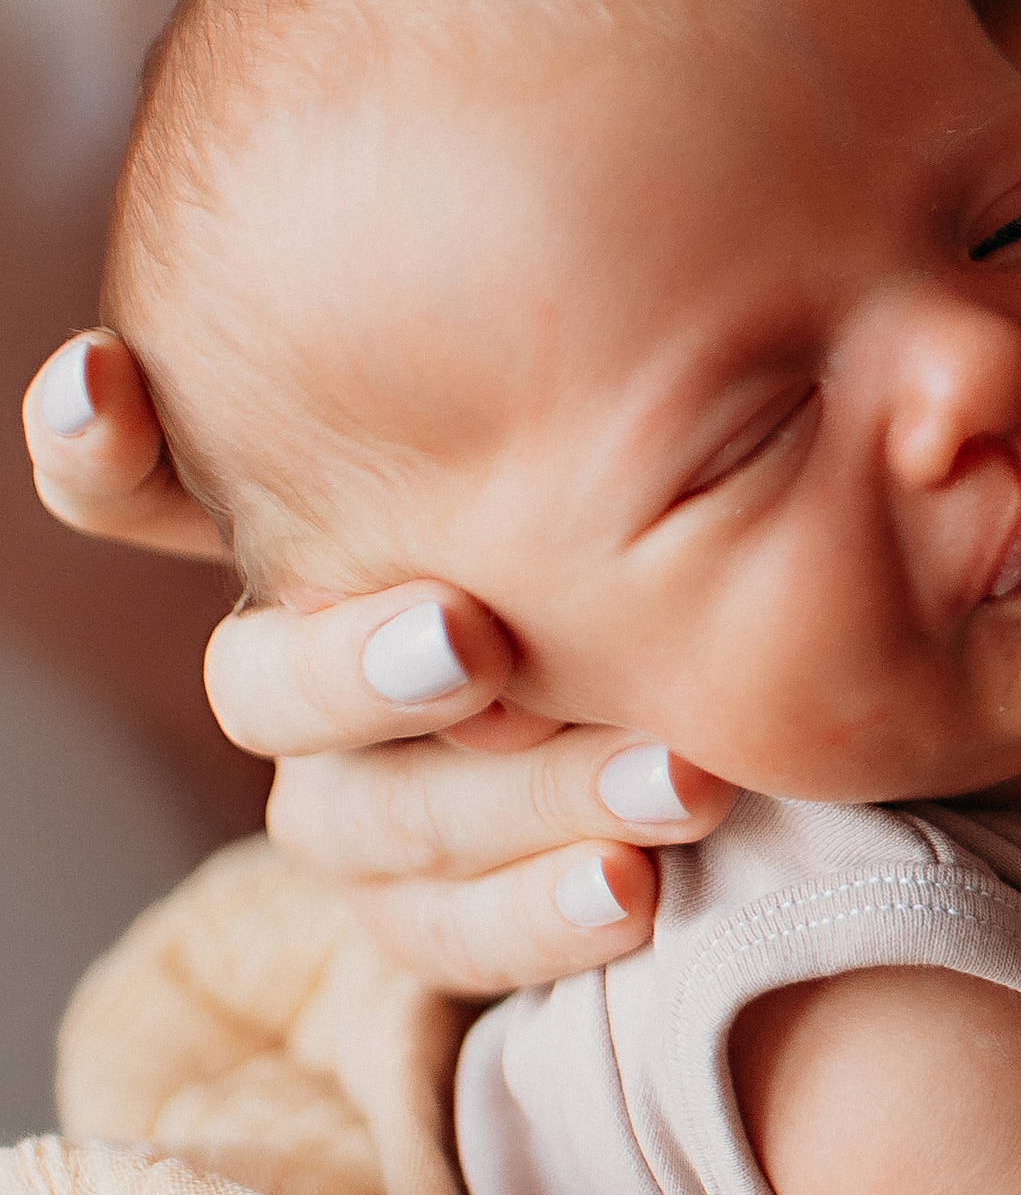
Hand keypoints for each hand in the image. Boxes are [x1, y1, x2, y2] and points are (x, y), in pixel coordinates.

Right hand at [23, 328, 734, 992]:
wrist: (746, 712)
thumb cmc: (678, 531)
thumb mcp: (656, 446)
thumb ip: (604, 388)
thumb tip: (667, 263)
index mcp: (317, 531)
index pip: (147, 488)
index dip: (100, 445)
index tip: (102, 379)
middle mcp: (303, 664)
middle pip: (259, 682)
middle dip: (353, 662)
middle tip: (471, 638)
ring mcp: (350, 795)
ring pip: (367, 816)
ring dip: (522, 798)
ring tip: (674, 781)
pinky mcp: (423, 908)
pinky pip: (441, 932)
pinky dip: (537, 912)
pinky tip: (637, 888)